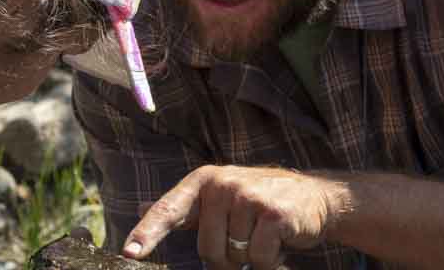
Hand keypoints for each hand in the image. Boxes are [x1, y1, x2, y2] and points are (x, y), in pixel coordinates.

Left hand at [121, 165, 345, 269]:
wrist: (313, 196)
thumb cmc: (259, 203)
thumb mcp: (220, 199)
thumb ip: (186, 210)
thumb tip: (142, 211)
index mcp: (203, 181)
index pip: (168, 210)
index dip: (147, 233)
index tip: (130, 252)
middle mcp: (222, 184)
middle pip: (206, 249)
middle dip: (226, 257)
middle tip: (245, 239)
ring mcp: (249, 197)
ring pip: (234, 257)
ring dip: (250, 258)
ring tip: (264, 236)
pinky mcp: (273, 214)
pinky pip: (258, 258)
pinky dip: (270, 261)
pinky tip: (279, 242)